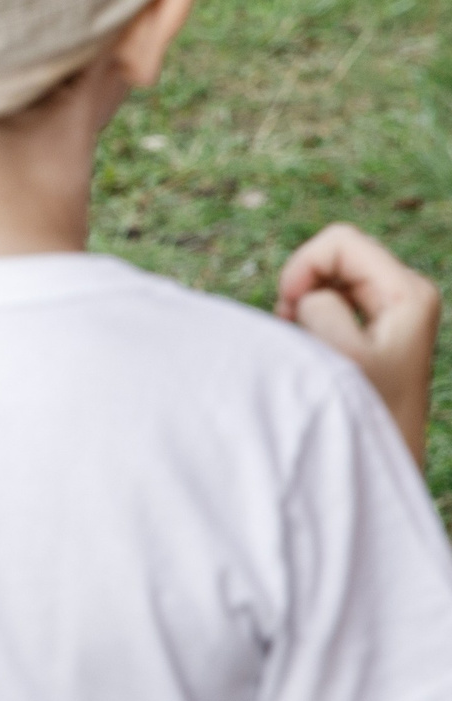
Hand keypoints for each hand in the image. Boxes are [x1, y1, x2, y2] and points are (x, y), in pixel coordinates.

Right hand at [277, 223, 441, 464]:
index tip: (290, 307)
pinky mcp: (375, 329)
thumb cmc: (366, 411)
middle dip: (302, 287)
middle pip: (333, 257)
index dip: (304, 265)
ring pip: (326, 281)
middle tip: (297, 329)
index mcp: (409, 292)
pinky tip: (310, 350)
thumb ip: (319, 304)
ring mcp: (391, 312)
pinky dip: (308, 320)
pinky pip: (329, 302)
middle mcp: (405, 295)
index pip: (340, 242)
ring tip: (306, 345)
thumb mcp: (340, 352)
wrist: (385, 458)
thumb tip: (308, 297)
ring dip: (302, 307)